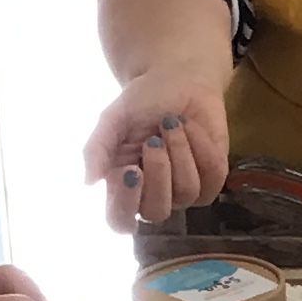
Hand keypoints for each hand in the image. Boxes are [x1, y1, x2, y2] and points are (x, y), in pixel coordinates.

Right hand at [83, 77, 229, 226]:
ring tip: (171, 124)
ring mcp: (185, 191)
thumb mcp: (113, 119)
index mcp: (124, 186)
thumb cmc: (142, 102)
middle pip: (158, 211)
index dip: (126, 205)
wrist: (179, 79)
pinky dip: (201, 143)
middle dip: (158, 170)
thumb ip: (98, 148)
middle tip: (153, 139)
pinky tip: (191, 127)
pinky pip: (213, 174)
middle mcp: (154, 195)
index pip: (120, 221)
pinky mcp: (213, 179)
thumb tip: (89, 181)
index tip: (130, 170)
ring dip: (180, 149)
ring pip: (187, 191)